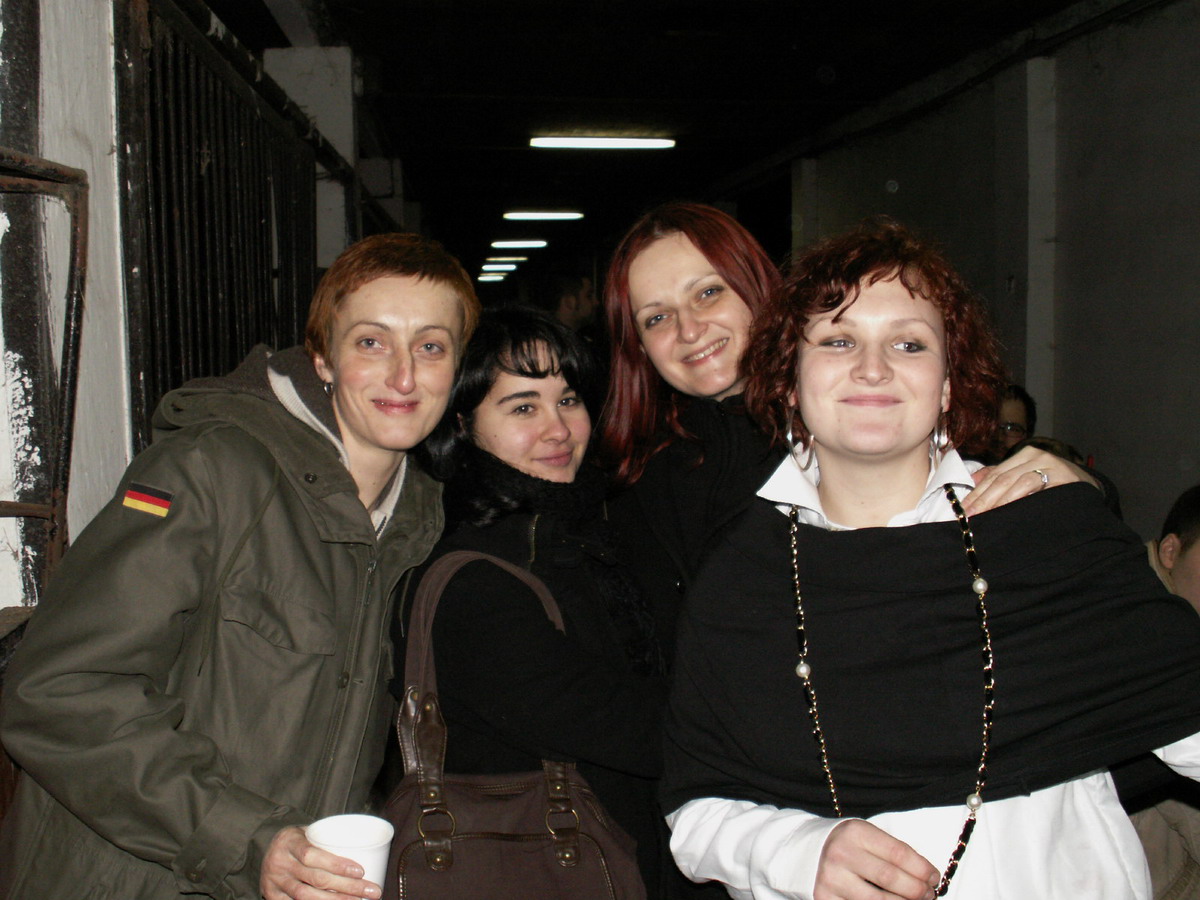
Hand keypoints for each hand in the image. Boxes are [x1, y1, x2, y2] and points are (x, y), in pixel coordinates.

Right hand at [260, 825, 381, 899]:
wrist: (266, 849)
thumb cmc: (298, 839)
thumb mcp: (307, 831)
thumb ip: (328, 839)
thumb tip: (366, 847)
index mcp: (289, 842)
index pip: (312, 855)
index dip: (337, 864)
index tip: (361, 871)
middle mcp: (279, 863)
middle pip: (315, 879)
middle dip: (347, 888)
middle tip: (372, 891)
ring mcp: (274, 883)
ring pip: (307, 897)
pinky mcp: (273, 897)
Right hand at [814, 820, 938, 899]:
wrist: (809, 852)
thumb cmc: (848, 846)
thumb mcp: (868, 838)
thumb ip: (893, 854)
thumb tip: (927, 878)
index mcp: (855, 832)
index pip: (898, 853)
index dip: (922, 868)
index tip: (935, 878)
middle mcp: (841, 853)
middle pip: (890, 878)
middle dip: (917, 890)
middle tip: (929, 894)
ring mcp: (831, 878)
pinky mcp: (824, 898)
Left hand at [963, 446, 1098, 515]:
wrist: (1091, 486)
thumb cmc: (1055, 484)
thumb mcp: (1028, 475)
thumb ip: (1002, 476)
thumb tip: (973, 482)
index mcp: (1024, 455)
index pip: (994, 475)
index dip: (976, 494)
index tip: (962, 511)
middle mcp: (1037, 456)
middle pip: (1002, 480)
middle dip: (983, 501)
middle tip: (969, 518)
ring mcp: (1052, 466)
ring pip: (1018, 484)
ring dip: (999, 503)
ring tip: (986, 518)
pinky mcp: (1064, 479)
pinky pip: (1039, 490)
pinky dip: (1021, 502)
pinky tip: (1011, 513)